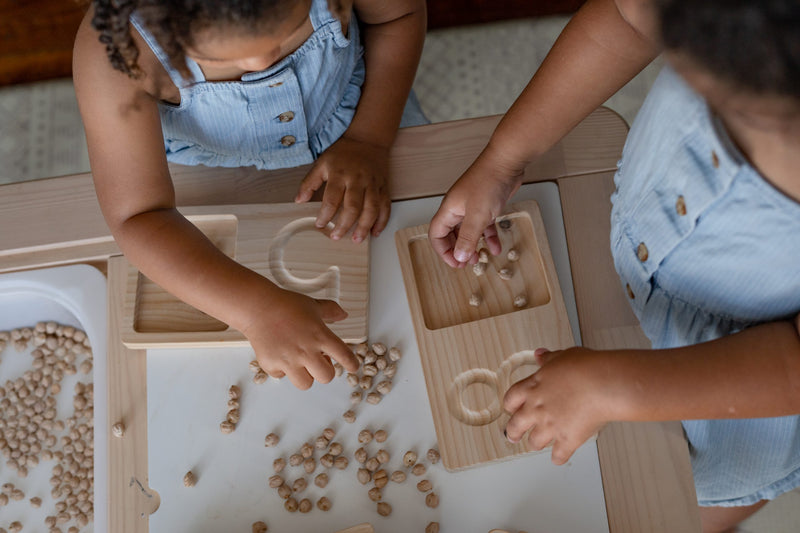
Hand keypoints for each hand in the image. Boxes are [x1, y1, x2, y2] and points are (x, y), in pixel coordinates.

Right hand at [243, 287, 358, 389]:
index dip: (351, 364)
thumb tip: (343, 314)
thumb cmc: (284, 305)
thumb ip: (330, 311)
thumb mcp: (312, 305)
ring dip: (305, 375)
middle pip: (327, 376)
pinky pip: (282, 376)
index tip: (353, 367)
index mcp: (320, 336)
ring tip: (300, 362)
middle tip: (318, 362)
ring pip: (306, 383)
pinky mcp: (272, 365)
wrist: (257, 307)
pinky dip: (281, 369)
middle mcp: (306, 351)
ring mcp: (289, 360)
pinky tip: (280, 355)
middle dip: (325, 371)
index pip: (344, 356)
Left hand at [295, 136, 390, 242]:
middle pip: (353, 207)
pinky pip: (385, 206)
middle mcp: (357, 180)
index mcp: (340, 174)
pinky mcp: (384, 186)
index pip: (332, 199)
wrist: (367, 139)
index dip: (325, 215)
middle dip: (344, 225)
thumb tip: (299, 200)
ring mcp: (373, 184)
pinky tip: (375, 232)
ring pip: (371, 209)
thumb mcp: (322, 163)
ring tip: (357, 239)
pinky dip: (382, 221)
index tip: (319, 224)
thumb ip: (310, 182)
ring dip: (365, 226)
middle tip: (336, 236)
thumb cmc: (343, 153)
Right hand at [428, 146, 524, 267]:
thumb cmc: (488, 182)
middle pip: (451, 234)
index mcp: (449, 210)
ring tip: (479, 257)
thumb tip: (459, 257)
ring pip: (468, 231)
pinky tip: (496, 246)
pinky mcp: (486, 205)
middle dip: (457, 250)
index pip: (436, 234)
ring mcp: (472, 206)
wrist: (506, 162)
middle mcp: (458, 208)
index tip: (455, 263)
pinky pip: (484, 225)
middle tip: (466, 263)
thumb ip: (467, 238)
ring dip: (473, 245)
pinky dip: (489, 236)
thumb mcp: (477, 216)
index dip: (443, 251)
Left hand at [503, 347, 613, 464]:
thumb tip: (539, 354)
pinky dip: (558, 458)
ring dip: (535, 444)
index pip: (511, 399)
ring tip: (536, 444)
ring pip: (534, 442)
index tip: (511, 408)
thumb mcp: (563, 356)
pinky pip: (558, 455)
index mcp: (532, 387)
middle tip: (512, 436)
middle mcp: (536, 409)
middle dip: (513, 432)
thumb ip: (548, 359)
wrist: (602, 384)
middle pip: (515, 425)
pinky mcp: (567, 440)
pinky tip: (558, 458)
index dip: (510, 405)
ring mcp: (550, 426)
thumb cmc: (585, 368)